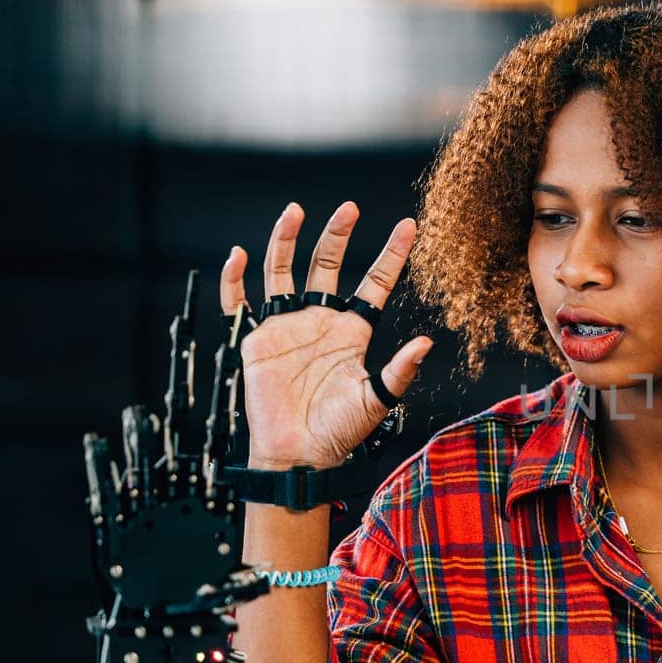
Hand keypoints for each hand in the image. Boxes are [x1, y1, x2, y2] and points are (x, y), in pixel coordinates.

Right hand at [220, 201, 432, 470]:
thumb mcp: (376, 400)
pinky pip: (240, 303)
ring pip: (283, 271)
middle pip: (328, 265)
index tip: (408, 226)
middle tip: (349, 208)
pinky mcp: (255, 338)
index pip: (374, 282)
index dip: (390, 255)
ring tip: (295, 211)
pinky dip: (235, 280)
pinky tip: (240, 256)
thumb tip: (426, 343)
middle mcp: (319, 320)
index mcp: (352, 330)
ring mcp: (286, 325)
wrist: (298, 454)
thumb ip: (398, 372)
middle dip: (337, 235)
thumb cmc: (338, 431)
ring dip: (286, 241)